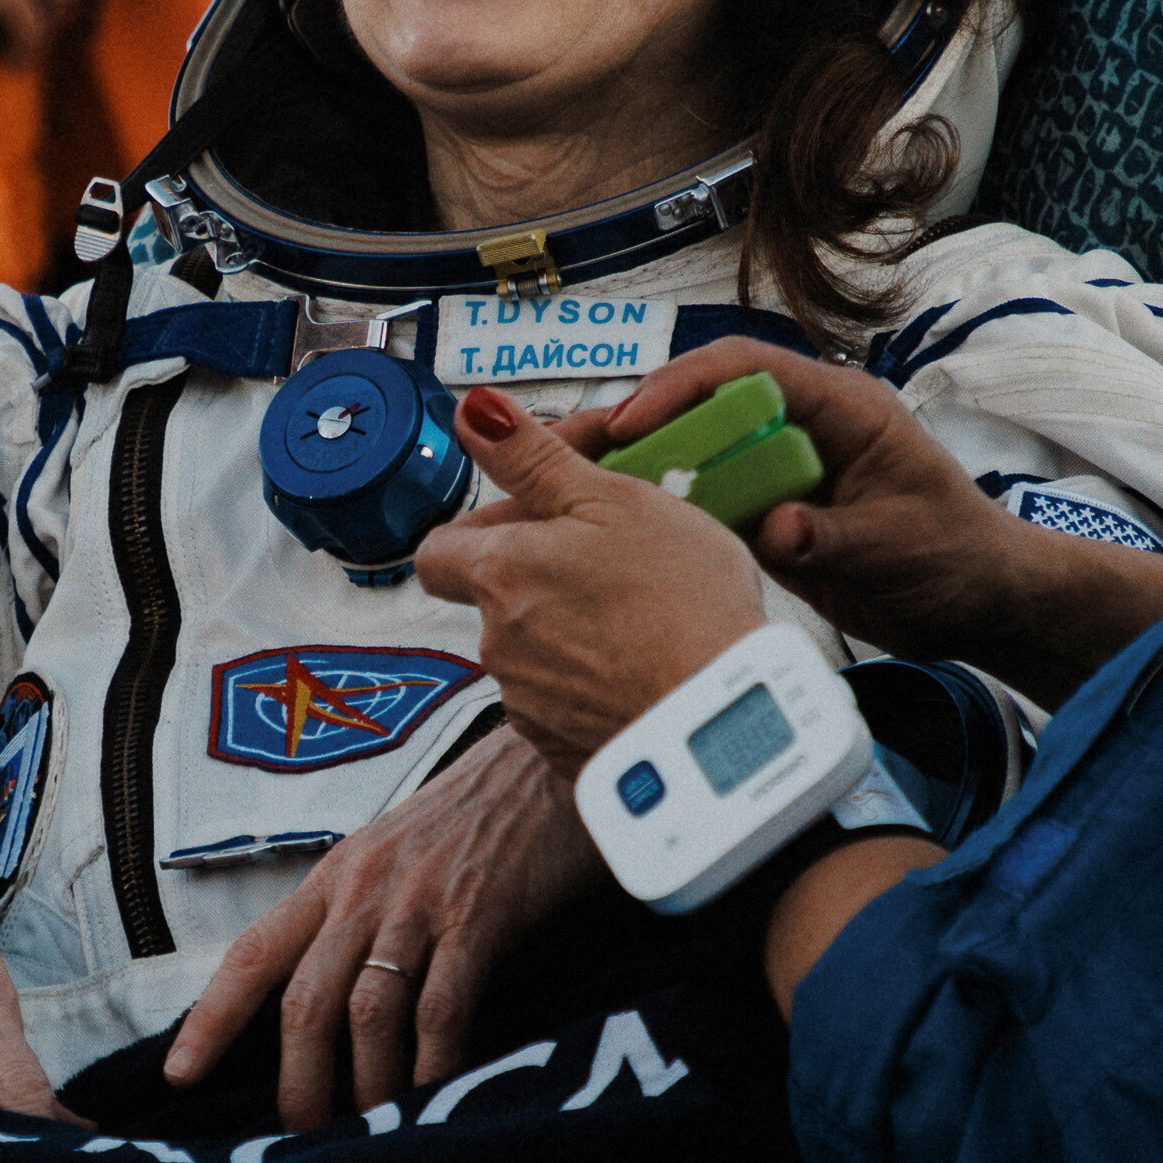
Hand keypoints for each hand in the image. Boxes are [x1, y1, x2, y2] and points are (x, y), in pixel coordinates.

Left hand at [163, 723, 601, 1130]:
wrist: (555, 756)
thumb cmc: (476, 819)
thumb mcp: (395, 857)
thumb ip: (360, 920)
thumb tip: (332, 1011)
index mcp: (335, 876)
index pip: (253, 953)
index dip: (211, 1018)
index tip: (180, 1075)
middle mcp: (364, 887)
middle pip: (306, 999)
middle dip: (298, 1082)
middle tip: (303, 1139)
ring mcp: (422, 900)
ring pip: (368, 1011)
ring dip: (367, 1085)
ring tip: (370, 1134)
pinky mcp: (482, 913)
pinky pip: (444, 1004)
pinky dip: (435, 1062)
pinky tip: (435, 1099)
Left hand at [414, 388, 769, 777]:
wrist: (723, 722)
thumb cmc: (682, 603)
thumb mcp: (613, 498)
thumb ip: (532, 457)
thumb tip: (472, 411)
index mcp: (498, 573)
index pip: (439, 549)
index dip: (483, 531)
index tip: (535, 523)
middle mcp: (496, 643)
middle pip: (491, 601)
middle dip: (537, 582)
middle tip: (609, 566)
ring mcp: (529, 704)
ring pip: (530, 655)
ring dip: (567, 635)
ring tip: (639, 621)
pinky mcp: (564, 751)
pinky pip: (565, 708)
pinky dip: (593, 688)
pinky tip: (645, 671)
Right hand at [569, 346, 1162, 706]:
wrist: (980, 600)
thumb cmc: (955, 555)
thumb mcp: (898, 544)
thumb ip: (833, 533)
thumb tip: (776, 529)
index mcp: (838, 405)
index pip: (744, 370)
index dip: (681, 388)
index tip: (632, 420)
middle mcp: (797, 425)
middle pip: (698, 404)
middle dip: (630, 420)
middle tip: (561, 446)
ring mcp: (777, 466)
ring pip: (687, 449)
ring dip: (627, 463)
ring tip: (555, 480)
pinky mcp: (763, 509)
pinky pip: (697, 498)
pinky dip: (650, 506)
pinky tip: (597, 524)